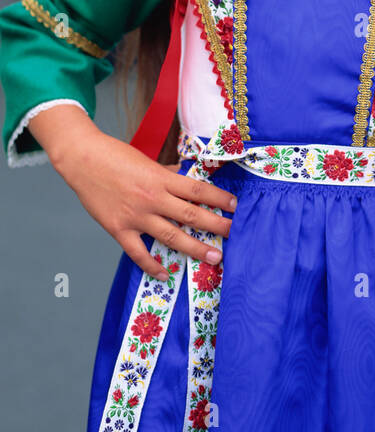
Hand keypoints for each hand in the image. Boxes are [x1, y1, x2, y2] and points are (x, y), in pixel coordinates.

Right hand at [32, 107, 235, 280]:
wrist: (82, 160)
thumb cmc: (115, 156)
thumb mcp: (148, 161)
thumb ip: (167, 173)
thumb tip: (186, 176)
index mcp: (162, 178)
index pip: (198, 190)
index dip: (219, 199)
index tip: (235, 206)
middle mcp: (152, 198)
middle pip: (191, 214)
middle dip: (216, 225)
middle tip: (234, 234)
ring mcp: (136, 216)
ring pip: (171, 236)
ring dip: (195, 248)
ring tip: (214, 257)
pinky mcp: (118, 229)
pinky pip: (138, 252)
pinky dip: (151, 265)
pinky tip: (164, 274)